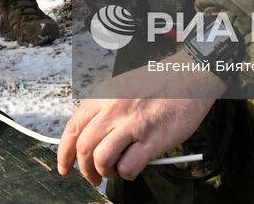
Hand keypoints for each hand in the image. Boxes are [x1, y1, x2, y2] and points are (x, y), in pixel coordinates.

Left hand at [57, 57, 224, 183]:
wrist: (189, 76)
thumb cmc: (159, 83)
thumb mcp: (123, 88)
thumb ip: (106, 111)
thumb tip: (94, 139)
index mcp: (104, 96)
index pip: (73, 128)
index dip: (64, 152)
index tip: (64, 166)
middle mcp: (114, 109)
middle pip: (84, 147)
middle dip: (84, 169)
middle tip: (93, 177)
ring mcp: (132, 124)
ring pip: (101, 159)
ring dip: (105, 172)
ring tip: (115, 171)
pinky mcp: (151, 139)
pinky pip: (128, 167)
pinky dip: (128, 173)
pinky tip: (135, 166)